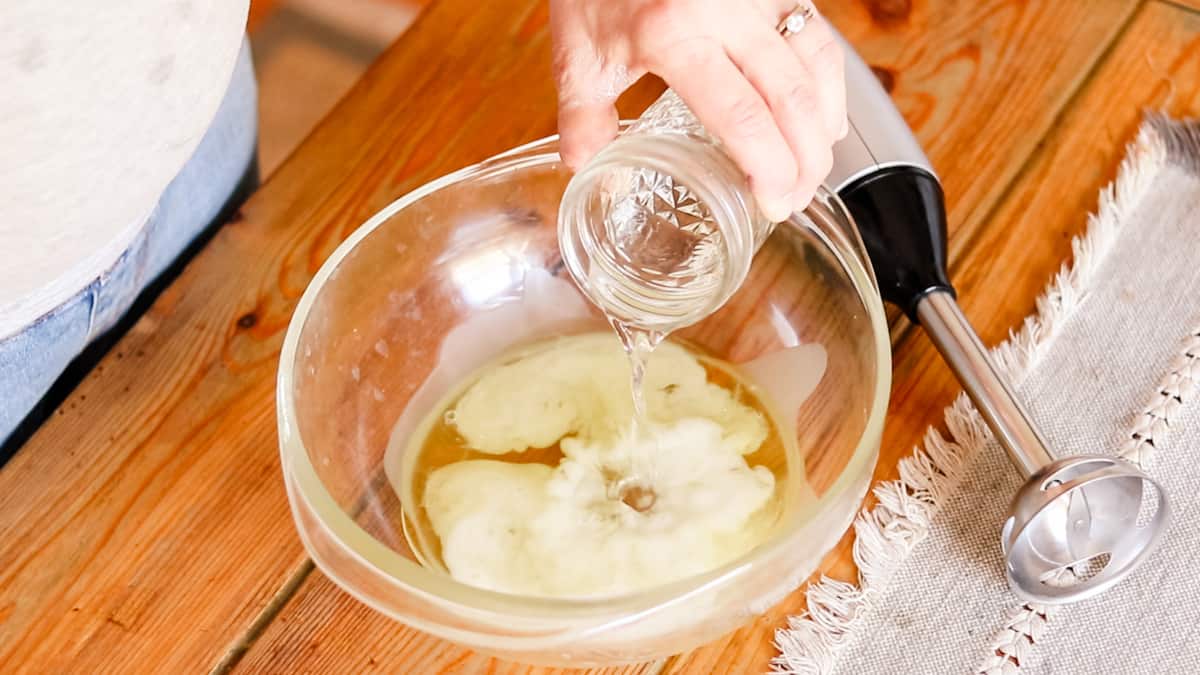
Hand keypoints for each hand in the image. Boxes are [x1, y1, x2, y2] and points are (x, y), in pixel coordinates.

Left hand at [550, 0, 846, 221]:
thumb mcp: (579, 53)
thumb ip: (582, 115)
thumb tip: (586, 167)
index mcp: (673, 34)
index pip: (741, 115)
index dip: (767, 167)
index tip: (772, 203)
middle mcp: (725, 10)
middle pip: (790, 98)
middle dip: (804, 160)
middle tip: (794, 200)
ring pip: (815, 65)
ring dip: (823, 126)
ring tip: (812, 171)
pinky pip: (817, 36)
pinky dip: (829, 84)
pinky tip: (825, 119)